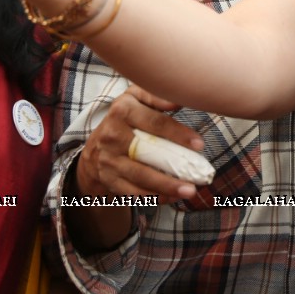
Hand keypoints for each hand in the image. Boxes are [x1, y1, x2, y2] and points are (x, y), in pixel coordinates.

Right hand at [77, 85, 203, 203]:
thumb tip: (178, 100)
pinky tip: (172, 197)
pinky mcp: (109, 179)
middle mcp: (112, 135)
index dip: (178, 133)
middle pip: (147, 153)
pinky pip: (132, 192)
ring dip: (166, 187)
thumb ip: (156, 95)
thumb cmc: (124, 118)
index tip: (199, 144)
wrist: (95, 146)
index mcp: (122, 111)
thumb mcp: (135, 97)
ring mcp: (108, 160)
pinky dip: (154, 196)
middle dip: (172, 168)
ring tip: (189, 191)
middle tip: (197, 177)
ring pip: (140, 176)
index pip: (155, 122)